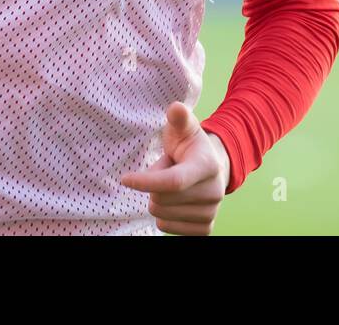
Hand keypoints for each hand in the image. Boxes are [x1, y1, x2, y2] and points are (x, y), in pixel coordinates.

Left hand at [119, 101, 229, 235]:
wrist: (212, 168)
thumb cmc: (190, 146)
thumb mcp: (184, 129)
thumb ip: (179, 118)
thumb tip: (176, 108)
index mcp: (207, 166)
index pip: (173, 181)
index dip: (147, 181)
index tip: (125, 178)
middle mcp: (213, 192)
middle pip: (162, 199)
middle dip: (153, 186)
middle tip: (165, 171)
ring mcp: (210, 213)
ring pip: (162, 216)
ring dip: (159, 201)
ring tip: (172, 186)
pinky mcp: (204, 230)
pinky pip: (167, 228)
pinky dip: (164, 216)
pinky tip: (175, 201)